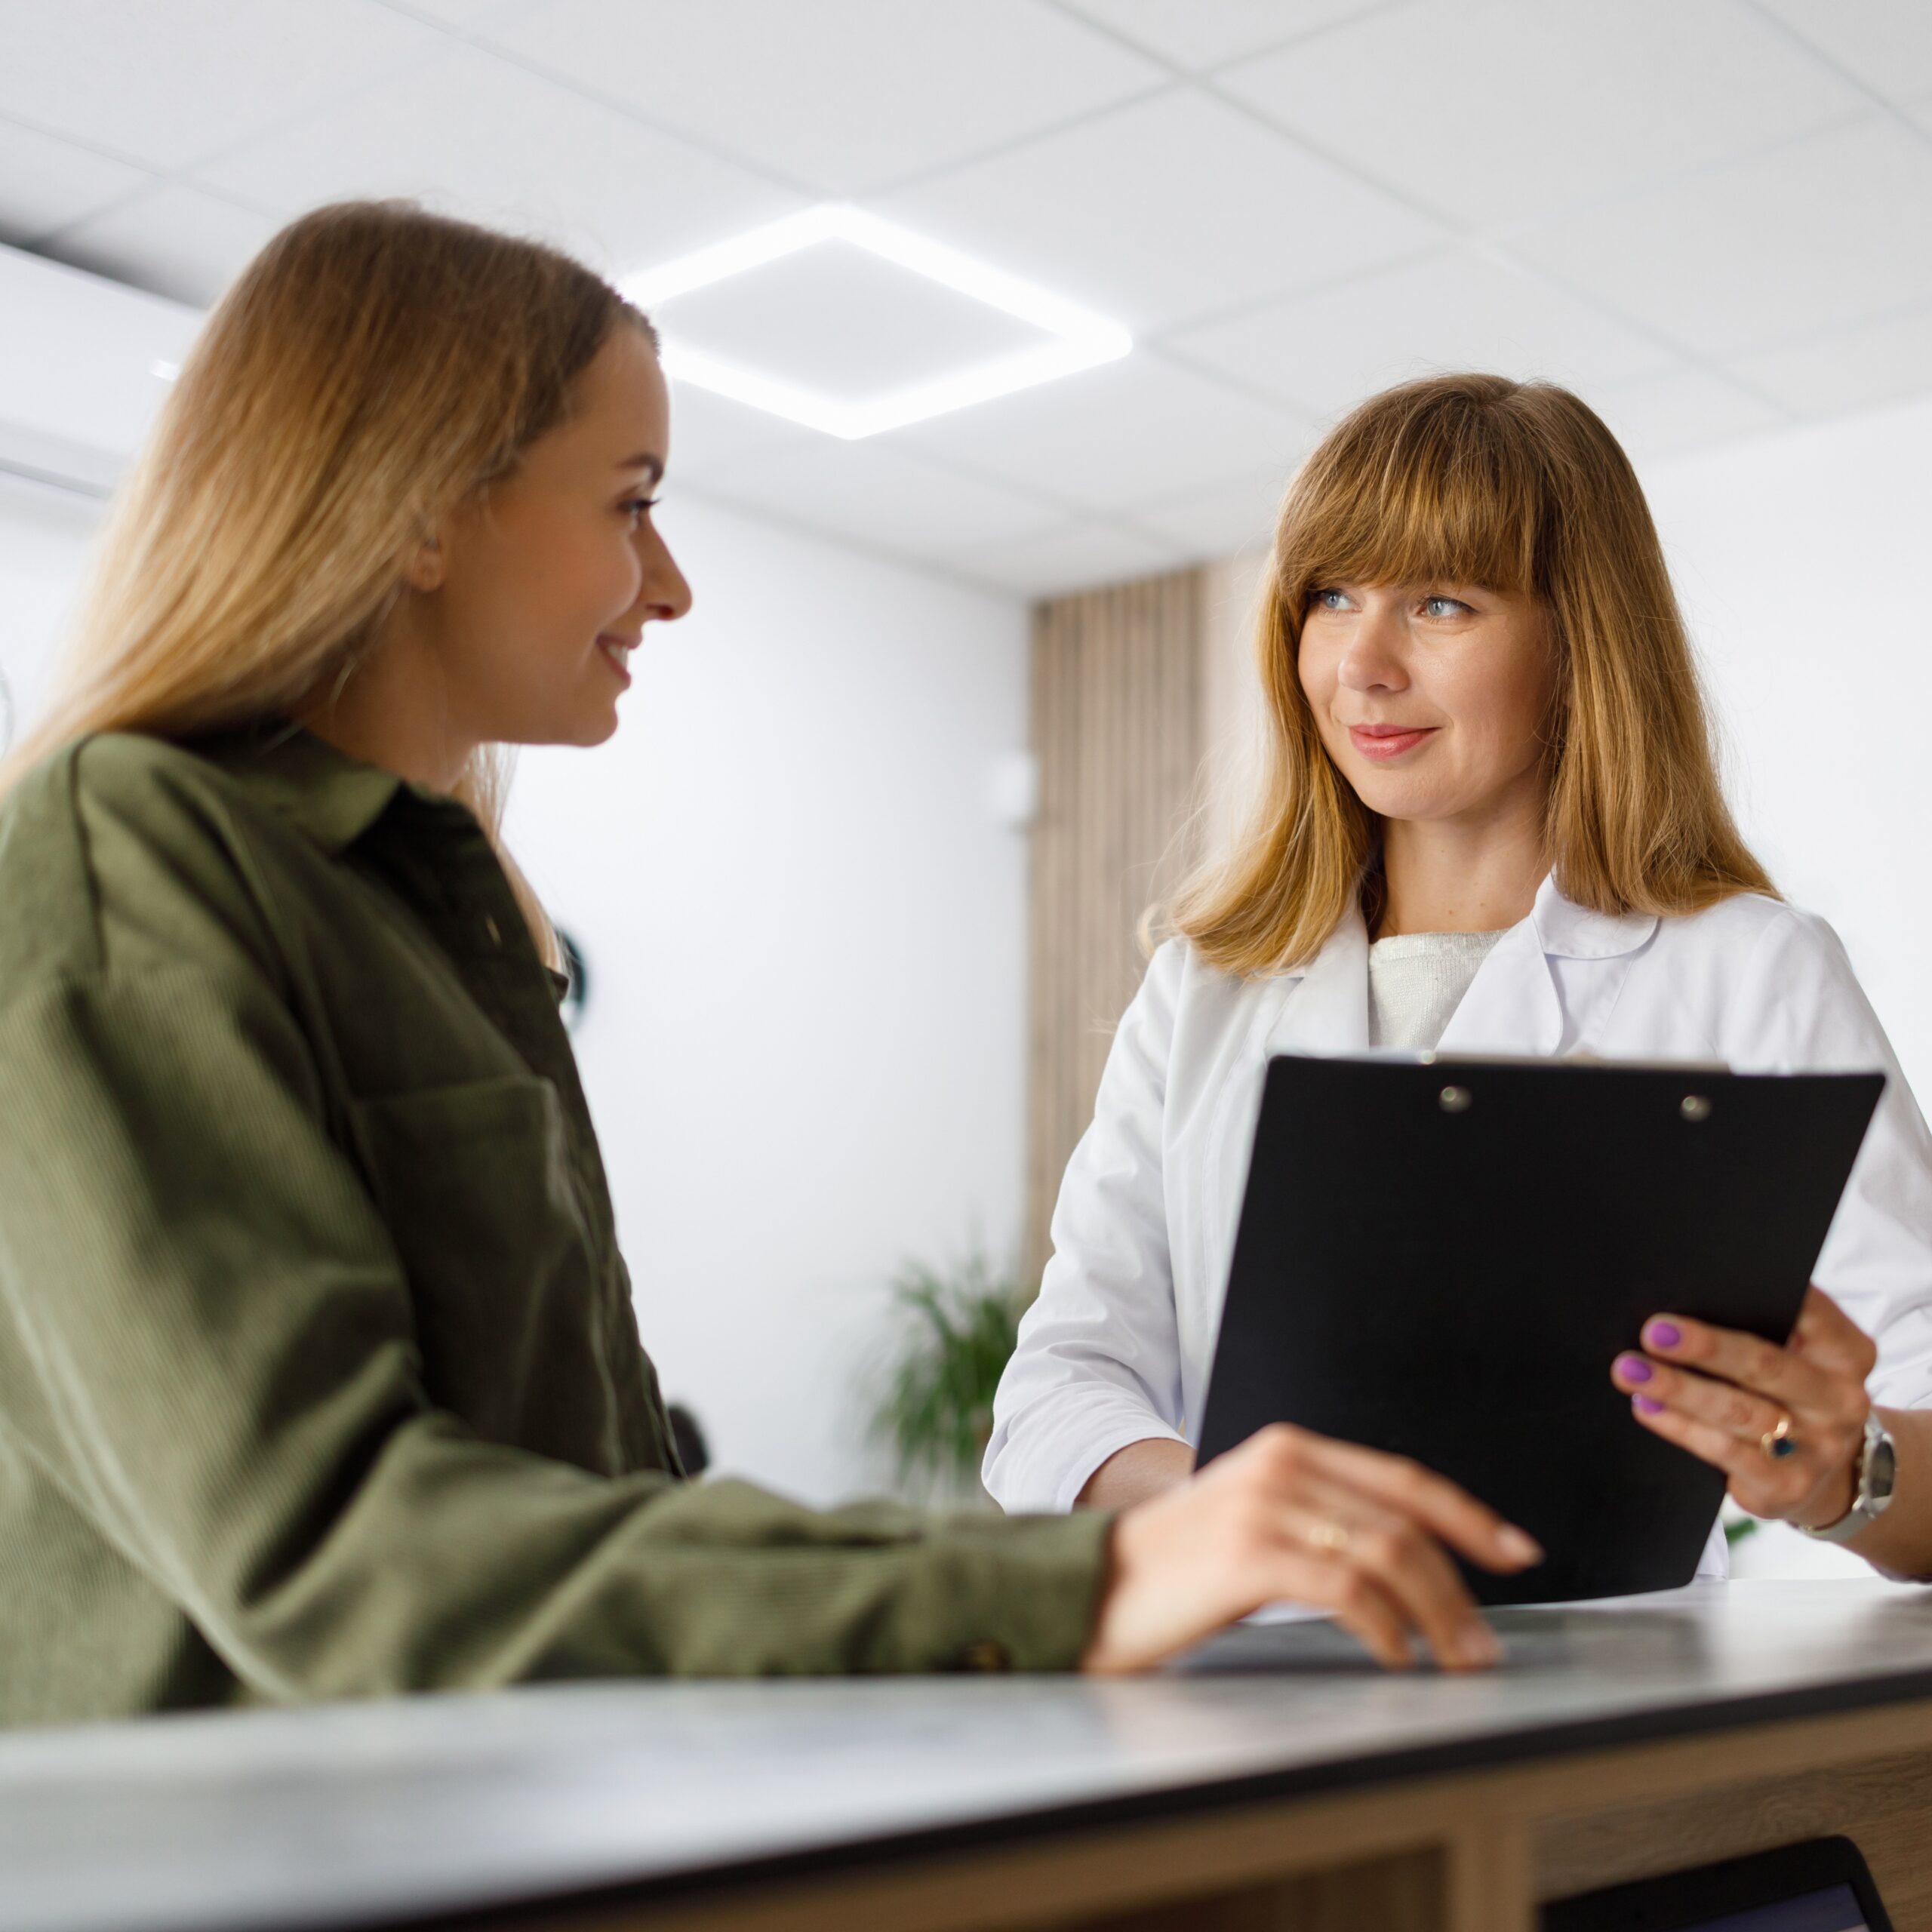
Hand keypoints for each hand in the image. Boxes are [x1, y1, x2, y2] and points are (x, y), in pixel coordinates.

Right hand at [1081, 1423, 1541, 1673]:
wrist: (1095, 1586)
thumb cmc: (1178, 1567)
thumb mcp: (1255, 1520)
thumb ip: (1319, 1518)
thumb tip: (1409, 1561)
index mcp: (1288, 1448)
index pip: (1401, 1477)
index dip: (1468, 1515)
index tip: (1517, 1551)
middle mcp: (1281, 1464)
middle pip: (1404, 1521)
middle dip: (1460, 1586)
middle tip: (1485, 1643)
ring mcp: (1263, 1505)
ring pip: (1386, 1553)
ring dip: (1436, 1614)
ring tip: (1454, 1658)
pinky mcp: (1248, 1553)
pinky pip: (1346, 1588)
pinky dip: (1386, 1627)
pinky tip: (1395, 1653)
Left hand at [1611, 1285, 1875, 1528]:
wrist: (1832, 1475)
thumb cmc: (1792, 1393)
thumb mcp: (1800, 1356)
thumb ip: (1765, 1327)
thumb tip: (1686, 1297)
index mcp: (1847, 1352)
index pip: (1811, 1312)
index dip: (1765, 1296)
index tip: (1710, 1282)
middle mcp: (1840, 1399)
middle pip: (1764, 1366)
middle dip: (1705, 1347)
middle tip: (1653, 1332)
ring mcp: (1819, 1447)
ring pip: (1738, 1411)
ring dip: (1677, 1388)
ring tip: (1630, 1370)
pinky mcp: (1788, 1485)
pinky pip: (1725, 1451)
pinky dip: (1680, 1427)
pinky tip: (1647, 1406)